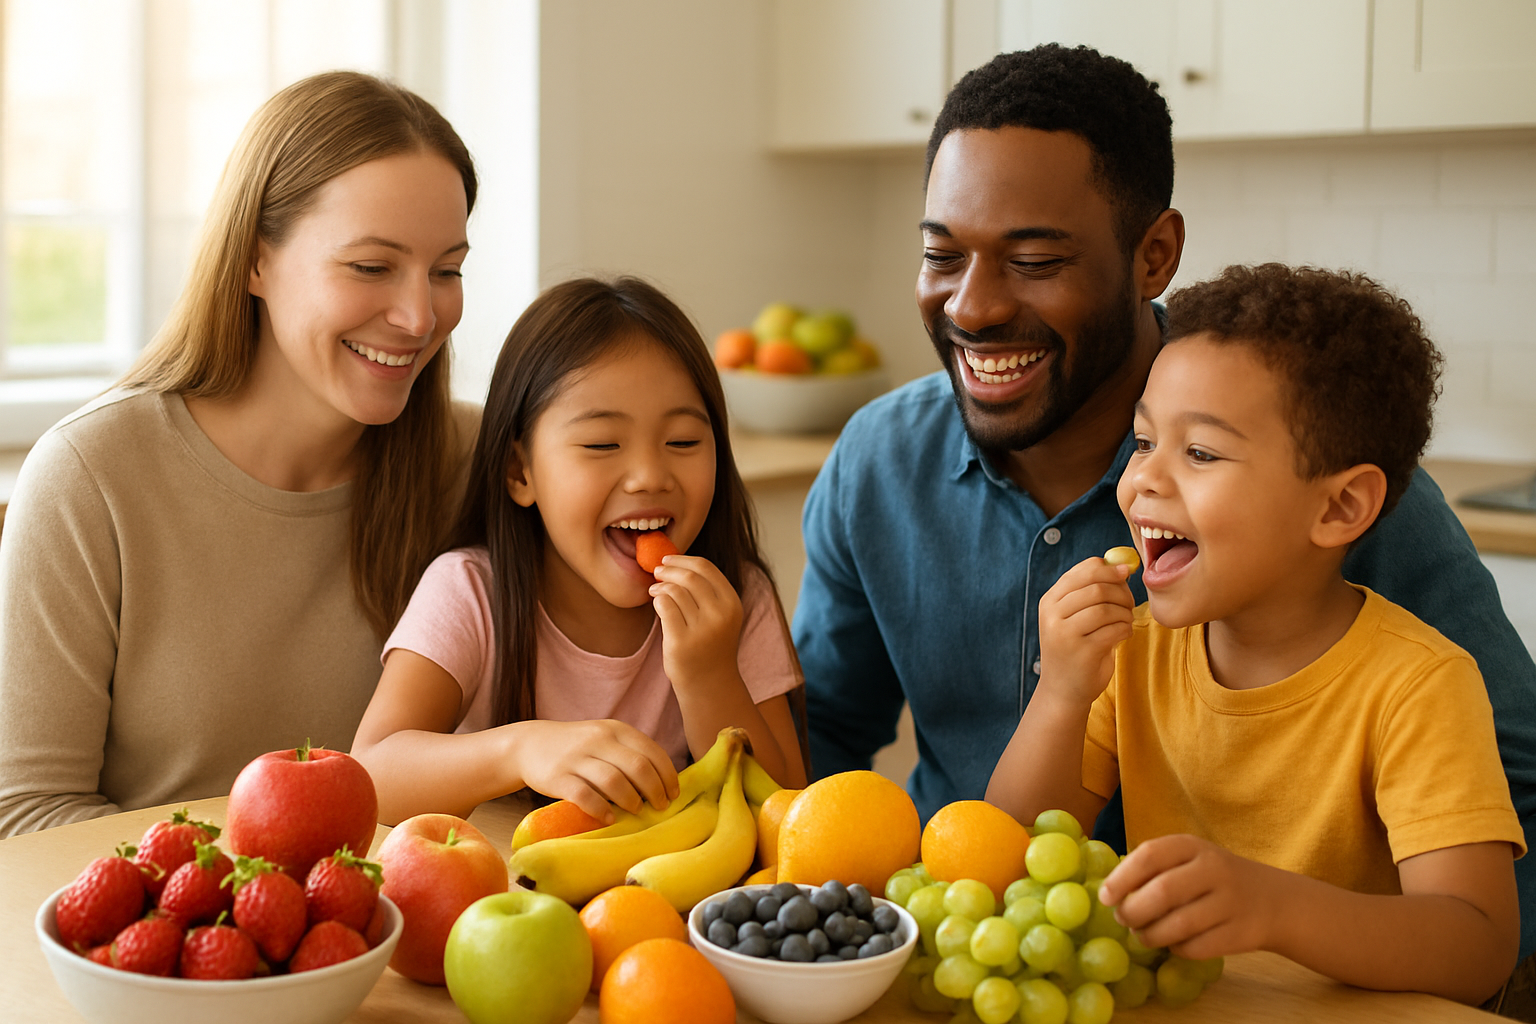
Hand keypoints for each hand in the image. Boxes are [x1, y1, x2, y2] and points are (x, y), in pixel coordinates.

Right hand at [512, 718, 679, 822]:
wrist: (529, 745)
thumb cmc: (578, 747)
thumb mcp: (605, 738)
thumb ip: (630, 752)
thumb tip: (664, 783)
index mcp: (615, 729)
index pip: (652, 751)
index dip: (667, 775)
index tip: (673, 794)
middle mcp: (598, 739)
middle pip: (638, 767)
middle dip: (655, 791)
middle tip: (660, 807)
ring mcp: (577, 757)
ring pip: (614, 781)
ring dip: (631, 801)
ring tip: (637, 811)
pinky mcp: (557, 777)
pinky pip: (585, 796)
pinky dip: (602, 810)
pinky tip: (609, 819)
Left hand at [649, 554, 742, 690]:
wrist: (710, 683)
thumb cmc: (710, 645)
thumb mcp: (719, 616)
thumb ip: (706, 592)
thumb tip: (674, 562)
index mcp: (732, 604)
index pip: (706, 568)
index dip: (683, 560)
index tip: (668, 559)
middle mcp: (720, 615)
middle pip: (689, 577)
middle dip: (669, 570)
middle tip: (657, 571)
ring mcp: (701, 630)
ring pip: (674, 591)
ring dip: (660, 586)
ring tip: (655, 590)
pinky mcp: (681, 642)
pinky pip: (664, 607)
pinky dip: (657, 600)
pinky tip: (656, 603)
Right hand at [1037, 556, 1134, 703]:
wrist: (1063, 690)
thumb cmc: (1075, 647)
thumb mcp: (1073, 616)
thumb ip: (1090, 591)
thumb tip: (1122, 565)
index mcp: (1049, 601)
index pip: (1083, 571)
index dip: (1110, 569)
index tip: (1126, 573)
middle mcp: (1052, 615)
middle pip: (1097, 588)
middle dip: (1122, 593)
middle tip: (1130, 604)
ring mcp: (1065, 634)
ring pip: (1106, 608)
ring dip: (1125, 613)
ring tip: (1126, 621)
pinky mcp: (1082, 652)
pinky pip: (1114, 630)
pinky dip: (1125, 629)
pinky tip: (1123, 634)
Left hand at [1098, 834, 1283, 959]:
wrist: (1272, 900)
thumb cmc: (1212, 878)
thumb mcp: (1187, 859)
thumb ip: (1152, 868)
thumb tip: (1109, 892)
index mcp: (1192, 845)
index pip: (1149, 855)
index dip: (1121, 878)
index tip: (1105, 897)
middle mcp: (1214, 869)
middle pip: (1162, 892)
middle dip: (1133, 911)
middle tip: (1123, 919)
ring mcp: (1230, 902)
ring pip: (1178, 925)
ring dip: (1151, 935)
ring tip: (1143, 934)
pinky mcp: (1240, 933)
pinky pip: (1196, 947)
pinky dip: (1176, 949)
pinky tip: (1173, 943)